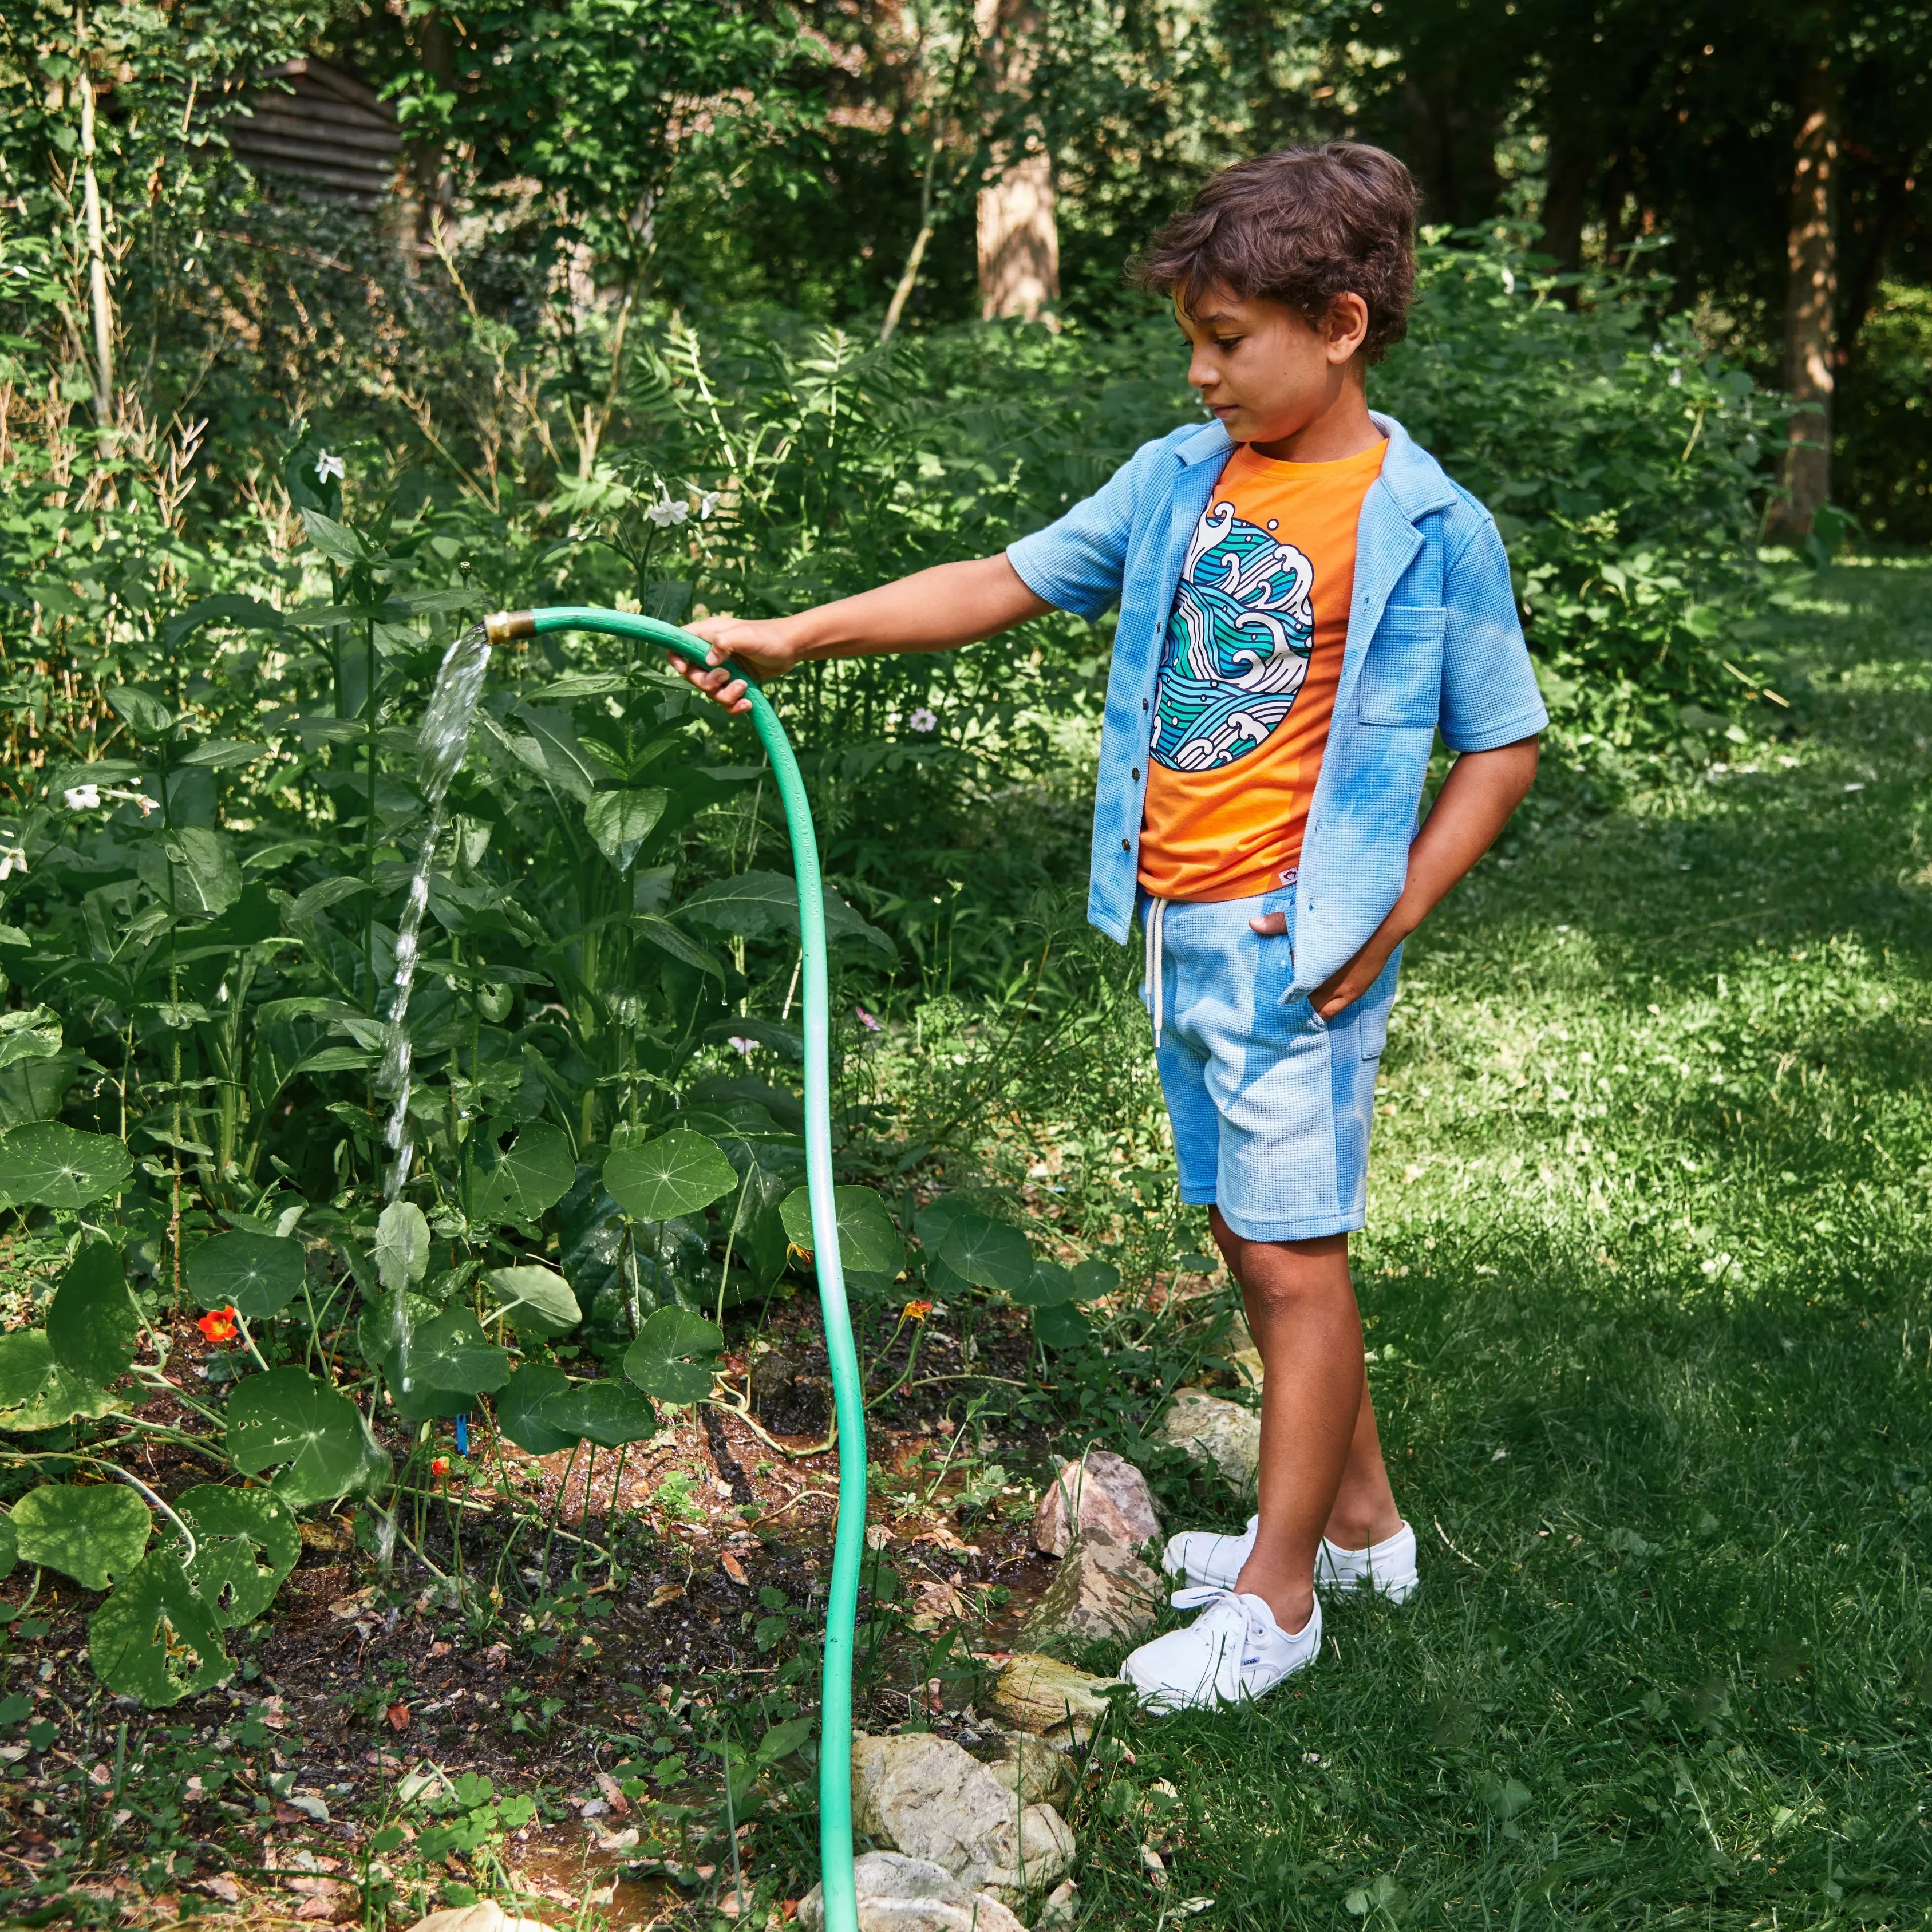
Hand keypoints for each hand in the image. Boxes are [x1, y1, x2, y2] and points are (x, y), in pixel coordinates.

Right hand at [676, 614, 807, 715]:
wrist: (792, 648)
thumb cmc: (769, 636)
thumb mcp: (745, 636)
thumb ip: (723, 644)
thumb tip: (708, 662)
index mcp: (708, 635)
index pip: (679, 643)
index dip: (674, 657)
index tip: (683, 669)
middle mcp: (712, 653)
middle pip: (692, 676)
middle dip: (707, 683)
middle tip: (727, 677)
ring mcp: (724, 670)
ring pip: (711, 692)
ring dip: (726, 695)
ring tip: (744, 687)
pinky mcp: (736, 683)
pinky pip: (726, 701)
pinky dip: (734, 706)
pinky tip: (747, 704)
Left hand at [1246, 909, 1392, 1020]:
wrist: (1385, 921)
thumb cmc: (1346, 918)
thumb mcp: (1310, 918)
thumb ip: (1280, 923)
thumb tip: (1252, 925)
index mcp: (1312, 969)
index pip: (1289, 992)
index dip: (1279, 995)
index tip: (1268, 997)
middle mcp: (1327, 986)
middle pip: (1303, 1004)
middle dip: (1292, 1004)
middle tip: (1279, 1004)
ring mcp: (1344, 992)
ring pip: (1319, 1010)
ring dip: (1308, 1008)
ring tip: (1296, 1008)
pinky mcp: (1356, 991)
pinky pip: (1335, 1010)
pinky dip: (1324, 1010)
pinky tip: (1316, 1009)